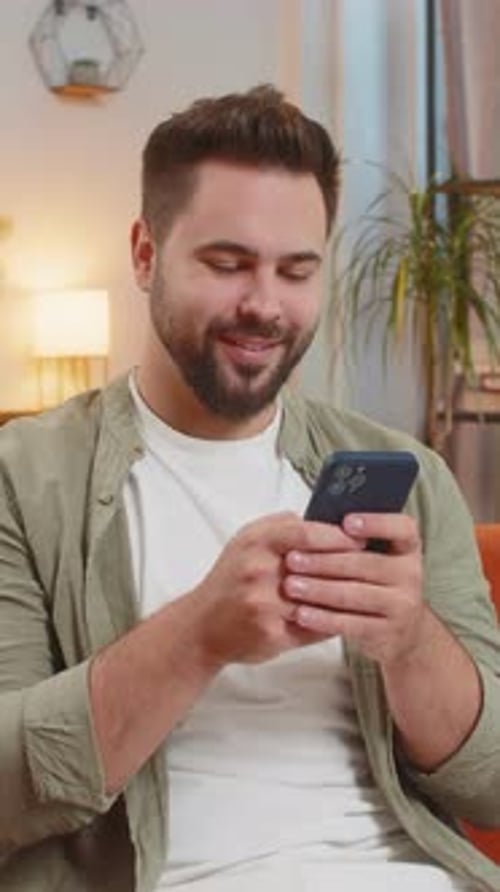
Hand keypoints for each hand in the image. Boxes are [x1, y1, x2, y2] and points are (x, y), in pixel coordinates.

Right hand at [188, 511, 364, 666]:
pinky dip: (334, 621)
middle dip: (349, 565)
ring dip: (346, 595)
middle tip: (374, 564)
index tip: (360, 538)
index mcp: (255, 543)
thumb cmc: (229, 579)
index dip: (337, 536)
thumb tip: (321, 518)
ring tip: (369, 590)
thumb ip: (280, 526)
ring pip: (319, 599)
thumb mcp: (246, 541)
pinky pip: (314, 627)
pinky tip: (350, 616)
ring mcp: (264, 605)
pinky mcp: (271, 634)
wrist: (200, 626)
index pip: (305, 533)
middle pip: (317, 566)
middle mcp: (258, 572)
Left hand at [283, 512, 424, 668]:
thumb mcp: (377, 556)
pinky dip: (323, 618)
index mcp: (407, 547)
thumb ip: (353, 540)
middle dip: (323, 561)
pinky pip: (351, 624)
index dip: (376, 523)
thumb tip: (312, 526)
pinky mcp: (388, 632)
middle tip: (292, 559)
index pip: (401, 528)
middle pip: (365, 563)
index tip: (346, 522)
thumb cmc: (378, 583)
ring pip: (354, 595)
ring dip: (318, 590)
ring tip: (290, 586)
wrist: (405, 632)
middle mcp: (410, 574)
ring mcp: (402, 604)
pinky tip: (302, 613)